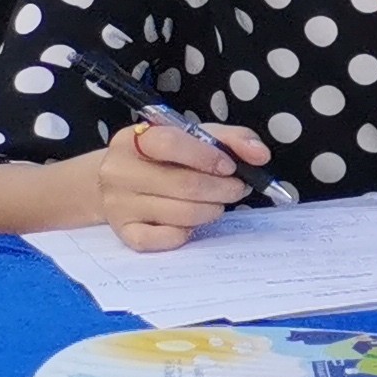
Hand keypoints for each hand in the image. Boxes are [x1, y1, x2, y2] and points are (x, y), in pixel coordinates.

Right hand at [90, 118, 272, 249]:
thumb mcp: (194, 136)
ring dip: (211, 211)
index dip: (208, 157)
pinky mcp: (123, 231)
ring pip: (179, 214)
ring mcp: (118, 204)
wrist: (117, 181)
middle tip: (237, 189)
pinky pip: (162, 240)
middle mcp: (119, 171)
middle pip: (183, 184)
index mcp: (134, 139)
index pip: (171, 144)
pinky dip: (186, 233)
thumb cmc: (163, 157)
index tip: (230, 167)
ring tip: (217, 203)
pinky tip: (191, 223)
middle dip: (223, 189)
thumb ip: (231, 139)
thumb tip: (260, 155)